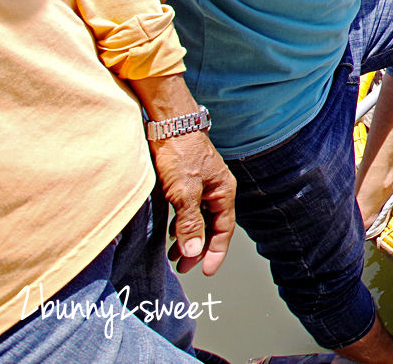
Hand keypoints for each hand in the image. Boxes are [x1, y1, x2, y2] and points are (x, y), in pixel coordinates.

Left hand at [149, 131, 235, 275]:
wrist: (168, 121)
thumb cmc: (180, 150)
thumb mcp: (184, 191)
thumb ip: (190, 222)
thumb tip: (194, 251)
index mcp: (223, 191)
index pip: (224, 229)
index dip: (215, 252)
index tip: (204, 271)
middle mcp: (216, 189)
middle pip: (213, 226)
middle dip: (199, 248)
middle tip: (183, 266)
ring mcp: (202, 184)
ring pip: (200, 218)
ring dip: (189, 238)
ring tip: (173, 254)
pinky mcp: (186, 180)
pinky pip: (189, 209)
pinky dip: (181, 224)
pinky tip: (170, 231)